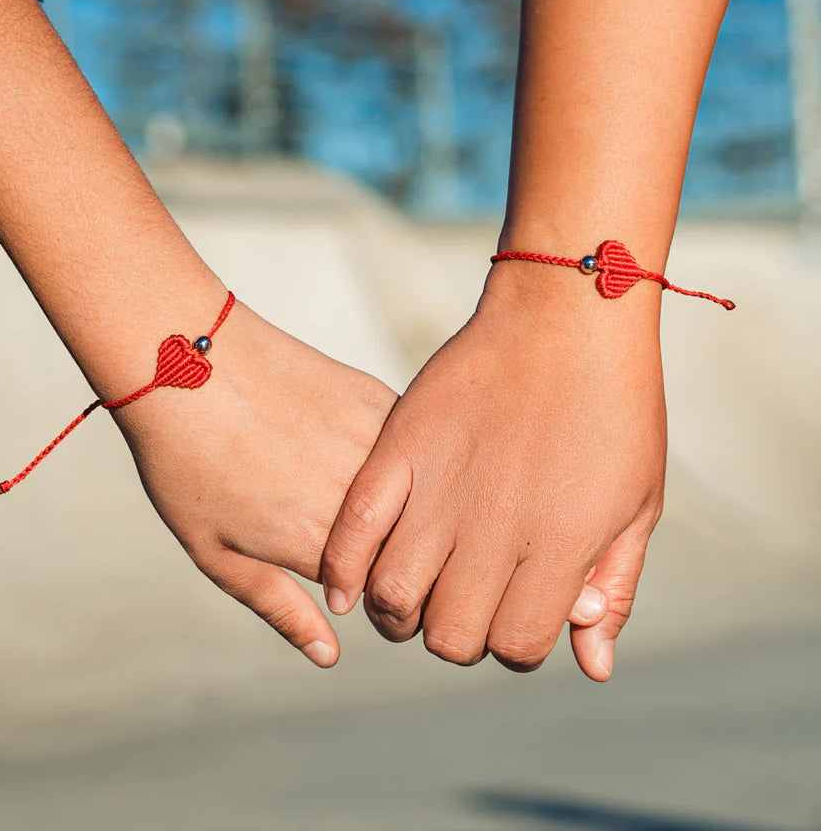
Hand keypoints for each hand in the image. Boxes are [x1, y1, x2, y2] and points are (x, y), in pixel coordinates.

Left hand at [111, 297, 396, 667]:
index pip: (377, 596)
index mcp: (320, 546)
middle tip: (330, 516)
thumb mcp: (214, 551)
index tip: (342, 572)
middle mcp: (362, 501)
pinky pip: (405, 444)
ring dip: (396, 499)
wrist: (187, 359)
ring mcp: (377, 445)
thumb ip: (278, 607)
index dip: (362, 590)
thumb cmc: (186, 461)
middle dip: (386, 548)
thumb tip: (330, 656)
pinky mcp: (378, 399)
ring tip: (333, 475)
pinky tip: (342, 439)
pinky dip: (391, 454)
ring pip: (414, 494)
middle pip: (403, 547)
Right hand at [321, 261, 664, 679]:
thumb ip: (614, 586)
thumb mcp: (639, 501)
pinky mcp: (399, 448)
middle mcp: (495, 527)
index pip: (518, 645)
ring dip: (400, 609)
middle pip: (450, 635)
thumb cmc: (617, 409)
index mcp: (560, 544)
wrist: (566, 316)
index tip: (517, 612)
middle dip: (458, 633)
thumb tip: (592, 666)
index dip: (517, 643)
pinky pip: (354, 528)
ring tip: (410, 588)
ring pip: (393, 594)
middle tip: (462, 601)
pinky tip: (345, 585)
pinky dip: (343, 567)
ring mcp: (441, 486)